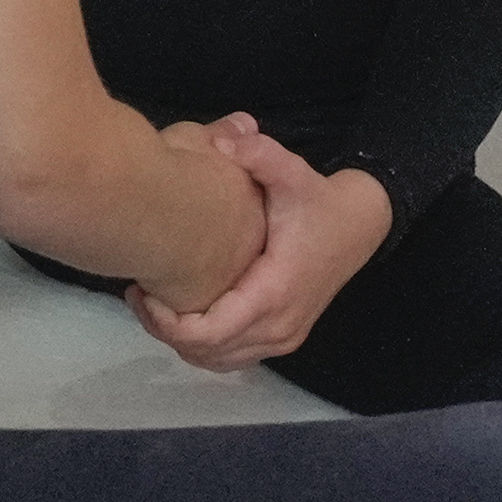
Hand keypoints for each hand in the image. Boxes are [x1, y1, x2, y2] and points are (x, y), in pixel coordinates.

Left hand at [130, 124, 385, 374]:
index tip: (143, 289)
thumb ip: (261, 156)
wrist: (362, 225)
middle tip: (139, 294)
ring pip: (215, 361)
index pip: (208, 332)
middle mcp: (279, 326)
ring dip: (180, 341)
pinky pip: (231, 358)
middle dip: (164, 329)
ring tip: (155, 305)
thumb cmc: (322, 203)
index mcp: (274, 293)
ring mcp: (282, 338)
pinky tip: (184, 316)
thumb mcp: (295, 174)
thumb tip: (224, 140)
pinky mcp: (282, 339)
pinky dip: (202, 347)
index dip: (166, 321)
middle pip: (205, 352)